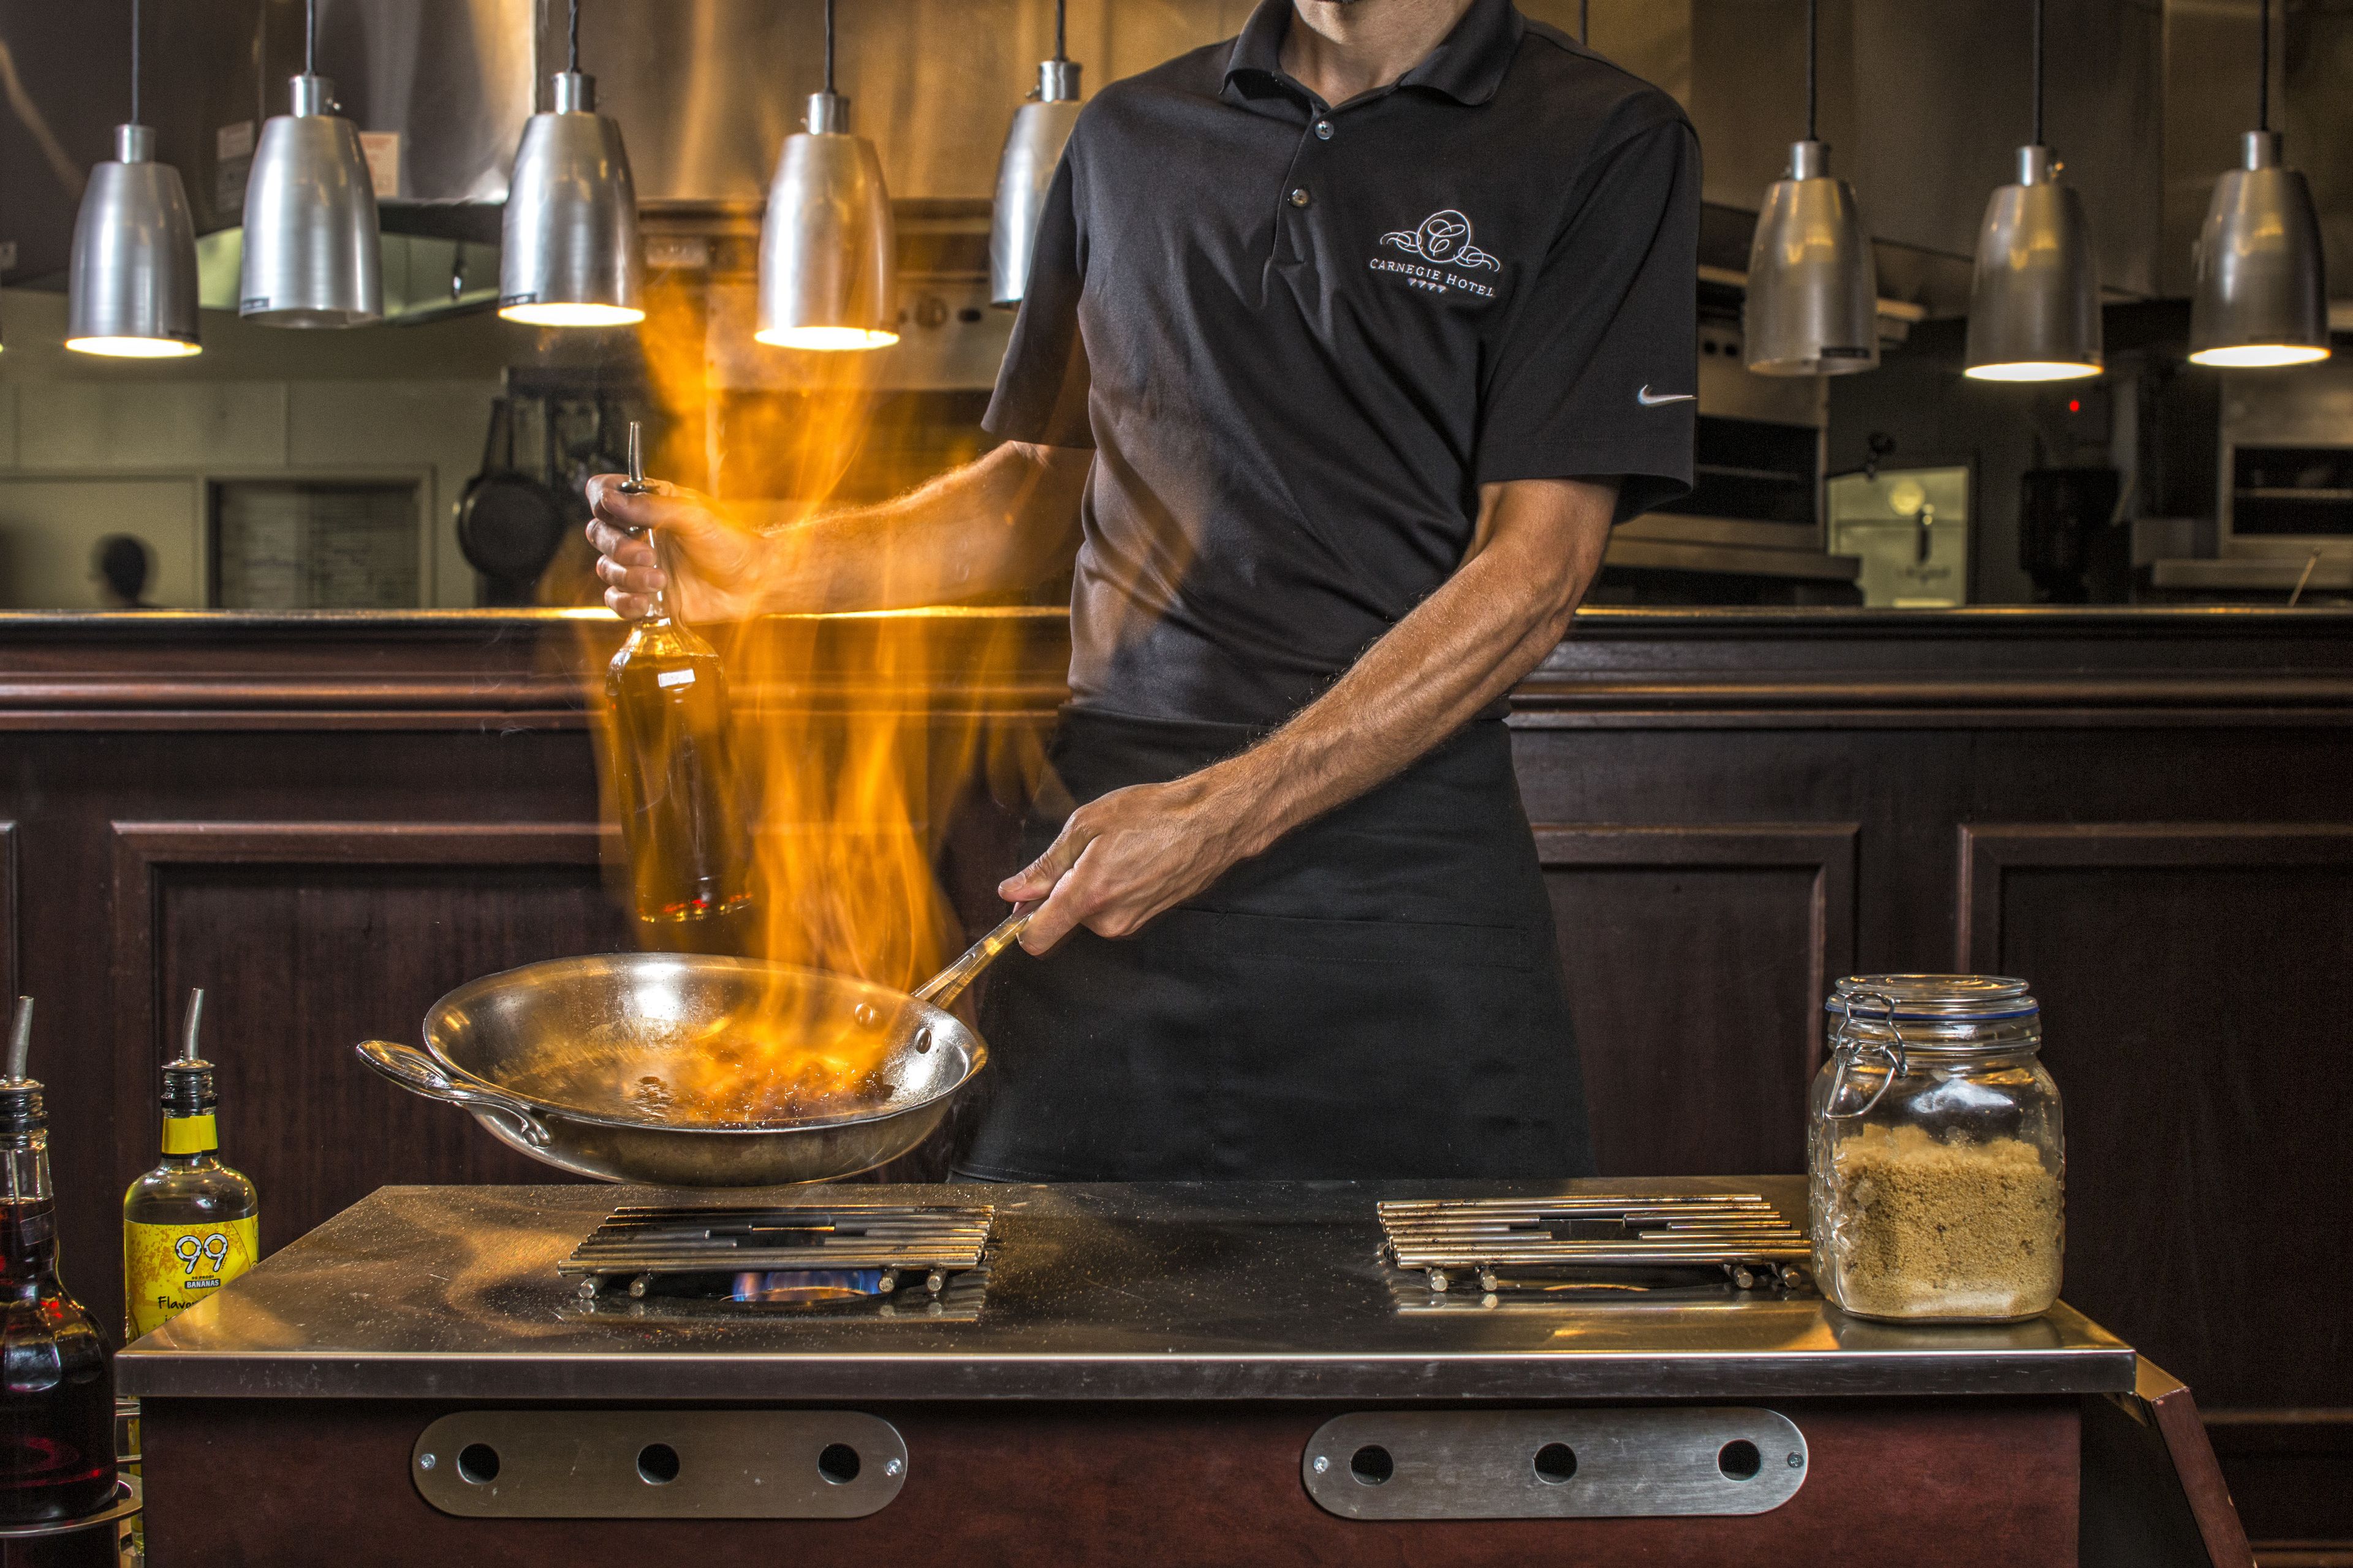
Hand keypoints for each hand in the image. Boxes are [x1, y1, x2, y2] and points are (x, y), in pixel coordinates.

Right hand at [584, 478, 771, 621]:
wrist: (753, 582)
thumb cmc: (731, 543)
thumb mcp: (694, 516)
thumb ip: (652, 507)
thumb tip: (609, 499)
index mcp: (649, 506)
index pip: (604, 493)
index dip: (600, 500)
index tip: (612, 511)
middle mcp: (640, 534)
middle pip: (599, 533)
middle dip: (618, 547)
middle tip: (650, 556)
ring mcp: (641, 566)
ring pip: (606, 569)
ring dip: (628, 576)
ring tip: (661, 580)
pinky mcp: (646, 596)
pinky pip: (615, 600)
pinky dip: (626, 602)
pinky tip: (648, 601)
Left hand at [998, 769, 1263, 953]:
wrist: (1211, 823)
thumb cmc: (1153, 815)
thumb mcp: (1086, 825)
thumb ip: (1045, 866)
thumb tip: (1012, 891)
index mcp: (1087, 896)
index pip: (1035, 939)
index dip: (1020, 921)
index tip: (1021, 899)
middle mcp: (1108, 921)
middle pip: (1059, 921)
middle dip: (1060, 892)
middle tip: (1083, 853)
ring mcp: (1129, 924)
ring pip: (1086, 915)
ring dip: (1087, 888)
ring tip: (1113, 852)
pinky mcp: (1144, 921)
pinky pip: (1109, 911)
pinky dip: (1109, 890)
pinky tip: (1129, 861)